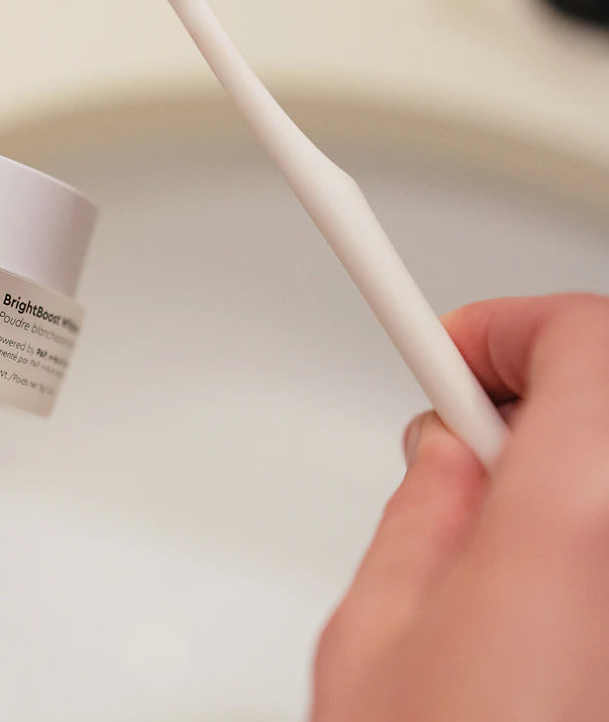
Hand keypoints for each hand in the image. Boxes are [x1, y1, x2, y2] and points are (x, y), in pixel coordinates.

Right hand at [311, 293, 608, 720]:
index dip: (505, 321)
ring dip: (549, 451)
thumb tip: (443, 451)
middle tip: (456, 427)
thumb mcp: (373, 636)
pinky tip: (529, 575)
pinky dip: (576, 509)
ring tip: (486, 515)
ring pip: (607, 459)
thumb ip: (420, 514)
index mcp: (569, 529)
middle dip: (522, 386)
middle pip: (602, 391)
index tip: (444, 344)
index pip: (581, 338)